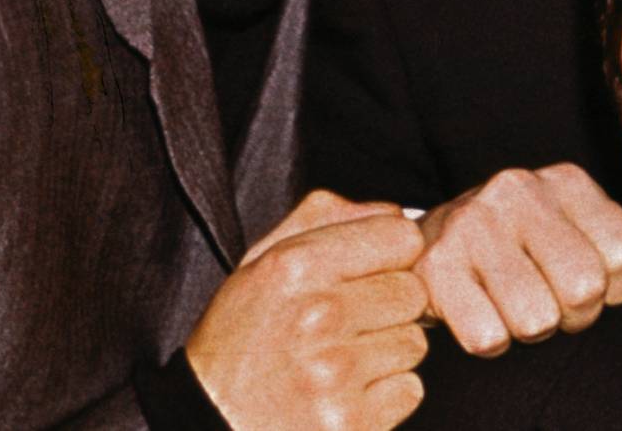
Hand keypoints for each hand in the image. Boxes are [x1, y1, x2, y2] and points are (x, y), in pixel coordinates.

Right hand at [186, 190, 427, 429]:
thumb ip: (325, 219)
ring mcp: (336, 373)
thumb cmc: (239, 342)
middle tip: (349, 325)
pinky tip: (346, 394)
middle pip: (414, 291)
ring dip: (387, 354)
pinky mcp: (350, 422)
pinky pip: (410, 390)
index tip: (368, 273)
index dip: (390, 255)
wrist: (206, 426)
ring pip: (415, 343)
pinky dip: (387, 396)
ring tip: (341, 362)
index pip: (403, 237)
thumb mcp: (259, 265)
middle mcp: (319, 316)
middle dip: (389, 307)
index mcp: (296, 267)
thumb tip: (395, 211)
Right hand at [414, 163, 621, 355]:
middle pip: (584, 288)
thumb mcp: (581, 229)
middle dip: (575, 314)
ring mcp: (472, 225)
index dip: (617, 287)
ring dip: (532, 329)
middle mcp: (518, 191)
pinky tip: (484, 313)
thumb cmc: (522, 243)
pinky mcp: (435, 267)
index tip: (593, 284)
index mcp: (566, 180)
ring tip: (517, 307)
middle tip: (554, 304)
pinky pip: (488, 336)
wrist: (432, 243)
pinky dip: (492, 340)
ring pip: (537, 318)